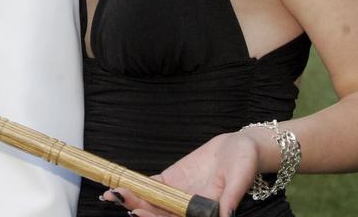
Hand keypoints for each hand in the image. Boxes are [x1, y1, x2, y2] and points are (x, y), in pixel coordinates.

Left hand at [104, 130, 259, 216]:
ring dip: (133, 200)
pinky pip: (153, 187)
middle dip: (138, 208)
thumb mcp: (239, 180)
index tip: (138, 213)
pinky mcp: (173, 181)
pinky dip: (138, 187)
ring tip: (112, 195)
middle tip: (118, 199)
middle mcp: (189, 208)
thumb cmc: (245, 164)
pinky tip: (122, 185)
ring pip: (153, 202)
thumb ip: (229, 199)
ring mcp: (179, 195)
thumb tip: (224, 216)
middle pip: (160, 213)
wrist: (241, 147)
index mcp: (205, 212)